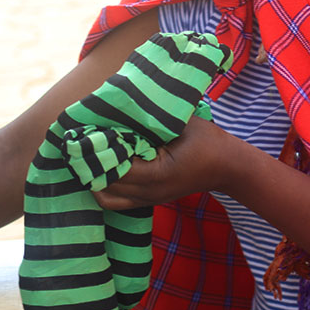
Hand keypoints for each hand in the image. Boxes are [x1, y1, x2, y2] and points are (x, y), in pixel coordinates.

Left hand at [92, 116, 235, 210]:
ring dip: (95, 178)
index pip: (115, 169)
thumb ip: (153, 119)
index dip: (97, 154)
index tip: (84, 136)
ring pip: (105, 198)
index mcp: (158, 174)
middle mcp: (150, 193)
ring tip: (92, 157)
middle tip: (80, 143)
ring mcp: (149, 200)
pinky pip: (116, 201)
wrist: (228, 166)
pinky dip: (105, 187)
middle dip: (91, 165)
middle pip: (104, 186)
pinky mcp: (149, 201)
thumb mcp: (182, 124)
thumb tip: (123, 108)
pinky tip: (105, 167)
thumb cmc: (208, 141)